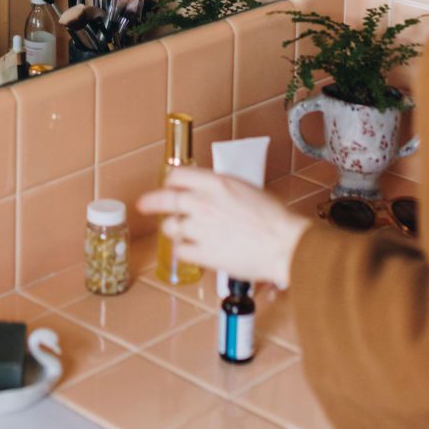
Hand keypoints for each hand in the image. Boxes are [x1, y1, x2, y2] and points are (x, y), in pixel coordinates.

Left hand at [138, 167, 310, 289]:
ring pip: (170, 227)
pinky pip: (181, 251)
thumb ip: (220, 190)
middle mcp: (202, 203)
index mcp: (215, 183)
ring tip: (182, 233)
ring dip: (174, 229)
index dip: (170, 181)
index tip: (167, 185)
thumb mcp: (245, 189)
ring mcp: (200, 229)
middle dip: (150, 202)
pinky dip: (184, 251)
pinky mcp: (203, 254)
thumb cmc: (274, 218)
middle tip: (143, 205)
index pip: (178, 175)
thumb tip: (209, 194)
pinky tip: (191, 251)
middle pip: (164, 199)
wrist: (285, 244)